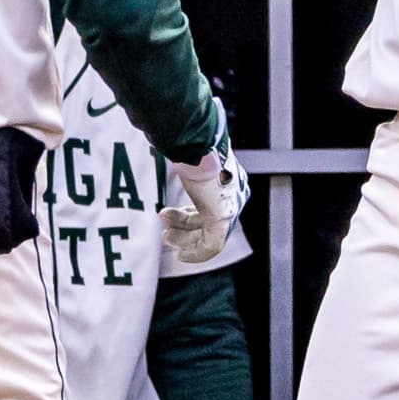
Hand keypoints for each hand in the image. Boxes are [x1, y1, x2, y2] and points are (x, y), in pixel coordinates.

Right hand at [162, 134, 245, 265]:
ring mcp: (229, 207)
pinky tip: (182, 257)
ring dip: (186, 241)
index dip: (188, 216)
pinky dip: (196, 254)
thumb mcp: (187, 155)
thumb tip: (165, 143)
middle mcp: (233, 195)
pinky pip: (212, 245)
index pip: (210, 205)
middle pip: (209, 222)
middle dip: (185, 229)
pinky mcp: (222, 217)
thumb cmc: (189, 143)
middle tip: (166, 233)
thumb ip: (183, 162)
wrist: (196, 142)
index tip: (168, 218)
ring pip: (210, 236)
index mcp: (227, 180)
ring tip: (167, 237)